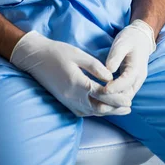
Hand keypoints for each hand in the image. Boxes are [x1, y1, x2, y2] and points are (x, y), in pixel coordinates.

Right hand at [9, 30, 131, 116]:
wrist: (35, 58)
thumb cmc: (56, 52)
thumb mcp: (78, 54)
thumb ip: (95, 66)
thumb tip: (110, 77)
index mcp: (77, 83)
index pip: (102, 94)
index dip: (117, 96)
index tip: (128, 95)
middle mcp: (73, 96)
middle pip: (99, 108)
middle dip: (115, 108)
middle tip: (129, 105)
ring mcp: (68, 101)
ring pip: (92, 112)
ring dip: (107, 112)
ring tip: (121, 110)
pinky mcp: (65, 102)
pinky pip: (83, 112)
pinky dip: (95, 112)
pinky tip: (103, 109)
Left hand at [89, 20, 155, 107]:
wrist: (140, 38)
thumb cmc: (130, 39)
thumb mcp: (121, 44)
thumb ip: (115, 57)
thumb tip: (108, 70)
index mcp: (137, 68)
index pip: (126, 83)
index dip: (114, 88)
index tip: (102, 90)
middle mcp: (138, 79)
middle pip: (127, 95)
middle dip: (113, 99)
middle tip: (97, 98)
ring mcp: (136, 82)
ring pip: (125, 98)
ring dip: (113, 101)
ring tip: (98, 100)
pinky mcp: (131, 83)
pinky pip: (124, 94)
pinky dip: (114, 98)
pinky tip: (102, 97)